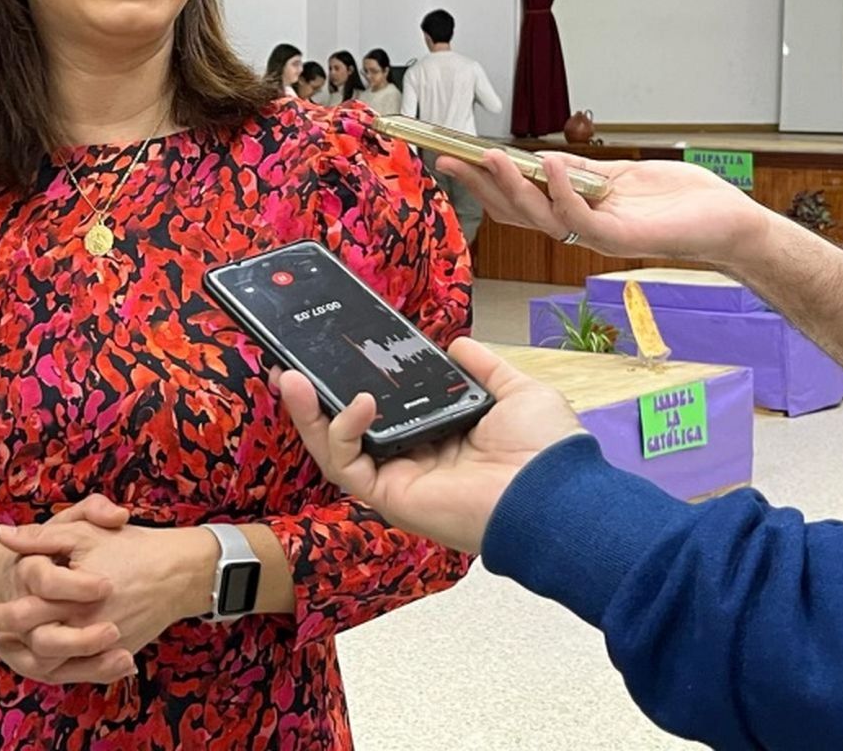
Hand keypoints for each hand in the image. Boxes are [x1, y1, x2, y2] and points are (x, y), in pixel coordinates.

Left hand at [0, 499, 212, 683]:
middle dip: (7, 635)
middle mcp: (85, 624)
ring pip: (55, 664)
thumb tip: (2, 534)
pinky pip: (79, 671)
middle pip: (36, 641)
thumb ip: (40, 536)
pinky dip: (58, 667)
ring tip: (10, 643)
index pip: (25, 610)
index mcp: (73, 594)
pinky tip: (43, 655)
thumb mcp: (83, 530)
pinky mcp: (115, 653)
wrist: (178, 571)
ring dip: (28, 657)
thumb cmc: (130, 545)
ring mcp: (101, 644)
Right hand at [278, 339, 584, 553]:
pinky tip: (355, 402)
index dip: (355, 383)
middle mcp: (414, 458)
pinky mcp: (389, 496)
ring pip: (335, 446)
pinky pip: (347, 464)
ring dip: (307, 412)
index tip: (335, 354)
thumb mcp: (516, 392)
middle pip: (348, 428)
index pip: (384, 410)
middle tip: (290, 366)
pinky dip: (339, 431)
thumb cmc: (546, 453)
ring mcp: (398, 478)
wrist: (553, 492)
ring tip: (290, 376)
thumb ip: (485, 368)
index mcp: (441, 435)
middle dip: (314, 399)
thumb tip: (459, 346)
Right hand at [436, 149, 771, 266]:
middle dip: (480, 186)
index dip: (482, 182)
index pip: (517, 201)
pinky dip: (562, 190)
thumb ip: (582, 172)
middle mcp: (579, 229)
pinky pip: (579, 219)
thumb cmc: (681, 201)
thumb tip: (543, 159)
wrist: (726, 220)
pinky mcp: (619, 239)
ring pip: (539, 217)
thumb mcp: (620, 176)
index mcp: (575, 212)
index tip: (453, 157)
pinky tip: (550, 166)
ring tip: (492, 157)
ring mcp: (596, 237)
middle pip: (515, 212)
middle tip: (451, 160)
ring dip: (512, 186)